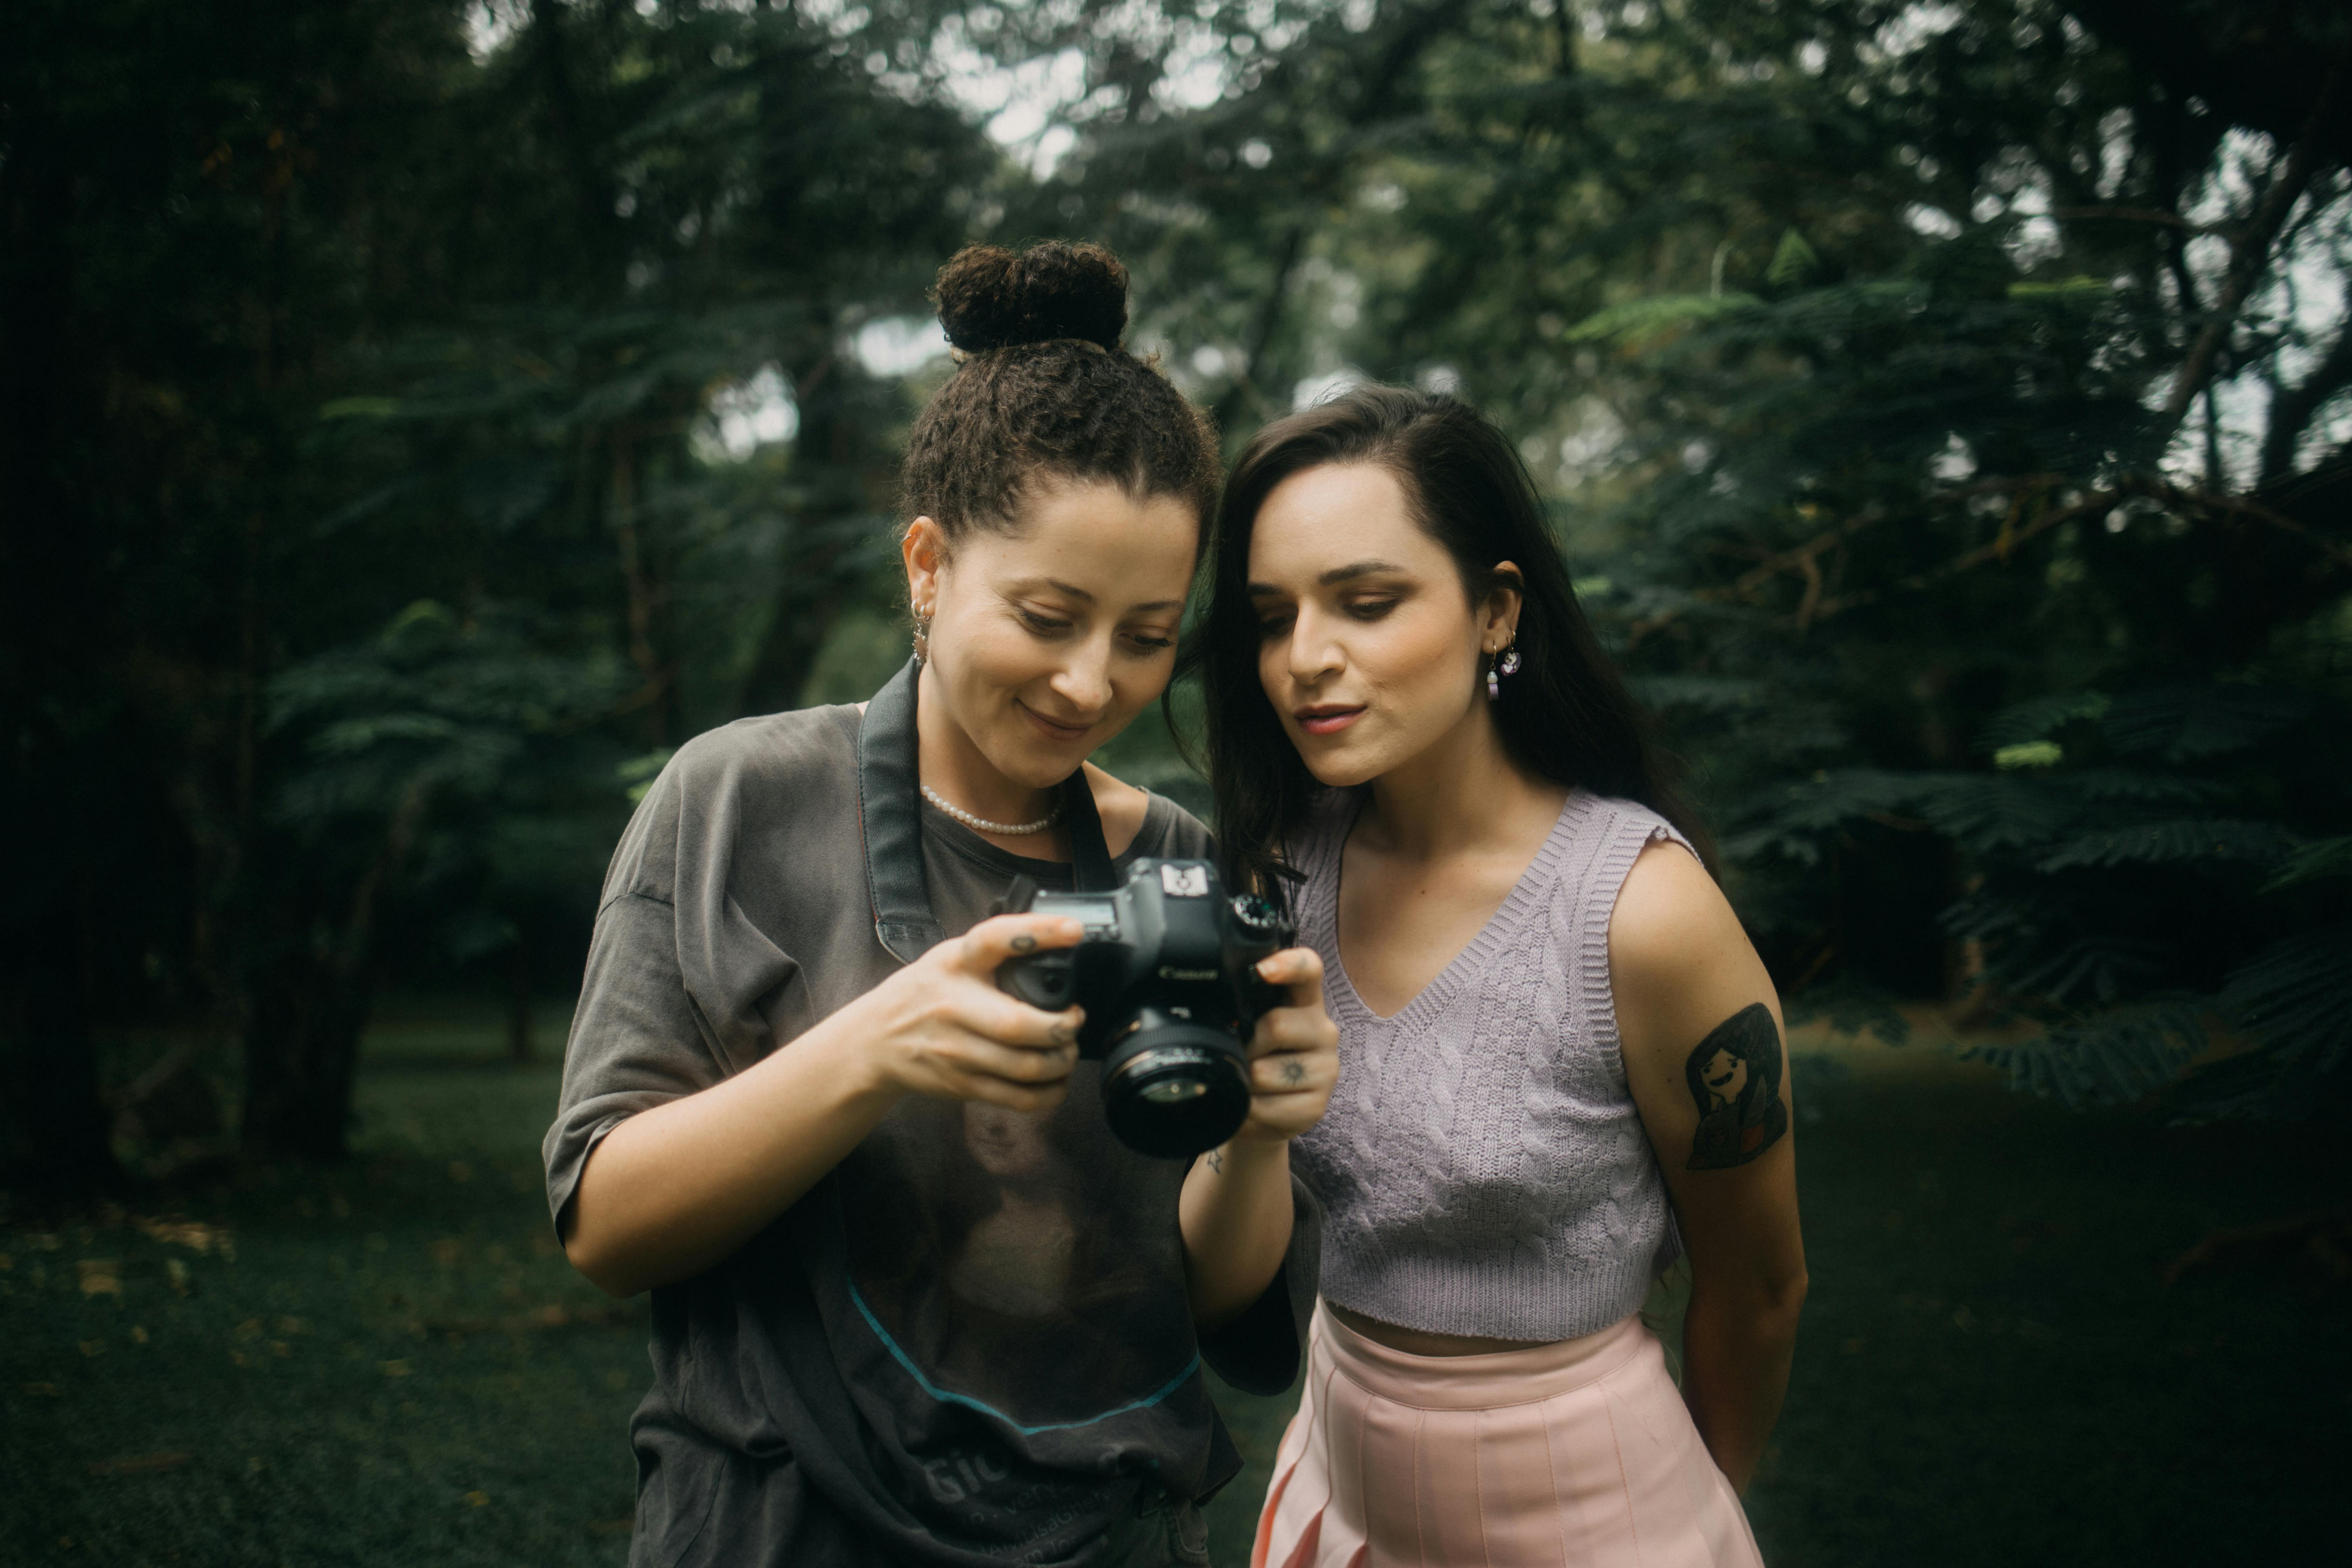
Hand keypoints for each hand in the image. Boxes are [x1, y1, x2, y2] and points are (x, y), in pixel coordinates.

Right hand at [854, 913, 1088, 1112]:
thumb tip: (1056, 943)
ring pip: (1025, 1066)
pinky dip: (1049, 1093)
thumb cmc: (924, 993)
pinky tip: (1056, 1081)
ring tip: (1068, 1049)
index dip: (1037, 932)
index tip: (1073, 930)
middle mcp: (954, 1006)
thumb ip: (992, 953)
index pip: (995, 939)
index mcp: (956, 964)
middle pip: (1019, 1023)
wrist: (875, 1040)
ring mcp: (956, 1051)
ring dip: (1062, 1061)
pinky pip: (1017, 1097)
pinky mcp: (962, 1084)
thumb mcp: (949, 958)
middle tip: (1075, 1019)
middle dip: (1062, 1026)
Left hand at [1233, 946, 1338, 1141]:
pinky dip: (1249, 1110)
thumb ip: (1239, 1006)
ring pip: (1266, 1071)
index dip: (1289, 964)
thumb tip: (1200, 1002)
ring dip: (1243, 1081)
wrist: (1261, 1112)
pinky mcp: (1317, 1106)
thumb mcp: (1248, 1026)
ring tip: (1244, 1083)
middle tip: (1238, 1055)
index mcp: (1303, 999)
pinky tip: (1250, 1106)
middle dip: (1245, 1045)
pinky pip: (1269, 1107)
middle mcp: (1322, 1030)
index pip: (1307, 970)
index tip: (1263, 969)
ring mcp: (1325, 1069)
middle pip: (1277, 1026)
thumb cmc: (1252, 1059)